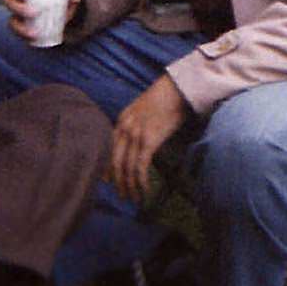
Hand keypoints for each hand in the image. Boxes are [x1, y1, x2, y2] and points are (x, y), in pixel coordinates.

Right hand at [5, 0, 82, 41]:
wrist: (65, 4)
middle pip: (9, 1)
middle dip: (18, 8)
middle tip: (35, 13)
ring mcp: (18, 12)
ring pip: (12, 20)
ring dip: (20, 28)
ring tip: (35, 33)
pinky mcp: (23, 25)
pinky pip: (18, 32)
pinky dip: (24, 37)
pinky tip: (33, 41)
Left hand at [108, 75, 188, 202]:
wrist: (179, 87)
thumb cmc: (167, 97)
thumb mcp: (145, 108)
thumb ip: (138, 123)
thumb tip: (141, 141)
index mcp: (122, 119)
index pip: (109, 149)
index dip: (107, 168)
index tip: (108, 181)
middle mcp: (125, 128)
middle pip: (115, 162)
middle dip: (118, 182)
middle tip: (123, 196)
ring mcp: (136, 134)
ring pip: (127, 168)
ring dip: (131, 187)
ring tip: (136, 198)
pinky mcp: (149, 140)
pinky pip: (141, 167)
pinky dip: (141, 182)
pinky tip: (146, 191)